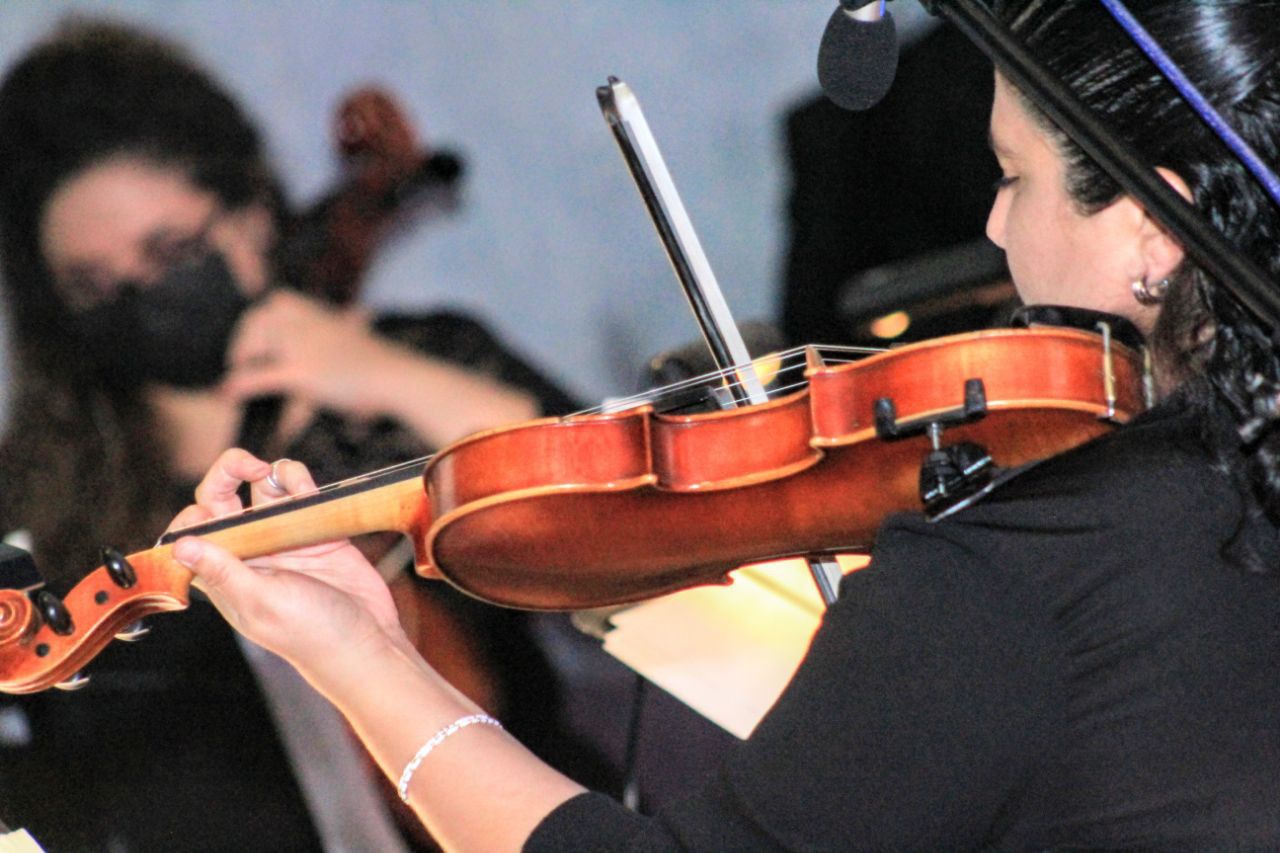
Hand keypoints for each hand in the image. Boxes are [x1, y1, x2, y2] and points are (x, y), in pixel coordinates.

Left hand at [169, 449, 405, 669]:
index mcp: (224, 574)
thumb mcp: (262, 602)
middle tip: (249, 466)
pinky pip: (300, 492)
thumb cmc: (311, 634)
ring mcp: (282, 537)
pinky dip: (300, 480)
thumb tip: (180, 545)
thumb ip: (224, 571)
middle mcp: (249, 551)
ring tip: (285, 476)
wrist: (367, 639)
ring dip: (269, 472)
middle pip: (223, 498)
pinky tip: (306, 487)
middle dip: (229, 472)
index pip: (191, 534)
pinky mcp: (315, 529)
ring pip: (263, 488)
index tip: (207, 514)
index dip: (192, 517)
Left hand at [222, 289, 412, 416]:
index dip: (262, 318)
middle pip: (261, 317)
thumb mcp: (359, 340)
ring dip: (241, 354)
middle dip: (245, 336)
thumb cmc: (384, 365)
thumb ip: (347, 330)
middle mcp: (309, 325)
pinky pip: (261, 376)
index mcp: (322, 316)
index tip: (258, 337)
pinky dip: (241, 384)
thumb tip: (357, 318)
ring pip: (258, 342)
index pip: (279, 302)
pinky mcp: (303, 372)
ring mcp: (304, 347)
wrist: (396, 376)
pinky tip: (228, 394)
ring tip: (238, 370)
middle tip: (239, 358)